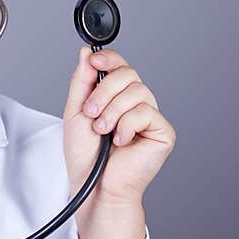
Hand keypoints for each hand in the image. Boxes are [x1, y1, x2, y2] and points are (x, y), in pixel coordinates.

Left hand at [62, 46, 176, 238]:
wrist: (93, 184)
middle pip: (128, 74)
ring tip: (102, 131)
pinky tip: (120, 142)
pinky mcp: (162, 132)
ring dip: (112, 111)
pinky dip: (126, 126)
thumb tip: (87, 53)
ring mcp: (150, 117)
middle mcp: (136, 103)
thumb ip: (82, 81)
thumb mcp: (76, 111)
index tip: (94, 61)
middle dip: (104, 91)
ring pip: (137, 91)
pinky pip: (146, 112)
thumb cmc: (85, 155)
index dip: (110, 59)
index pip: (120, 66)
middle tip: (91, 113)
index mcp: (116, 96)